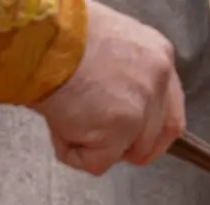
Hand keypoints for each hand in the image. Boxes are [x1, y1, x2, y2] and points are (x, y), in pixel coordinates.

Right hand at [32, 1, 184, 174]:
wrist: (40, 36)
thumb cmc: (61, 35)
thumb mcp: (111, 43)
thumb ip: (127, 74)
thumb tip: (119, 103)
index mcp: (159, 56)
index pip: (170, 110)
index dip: (150, 130)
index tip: (132, 136)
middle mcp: (157, 81)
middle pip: (156, 137)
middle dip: (126, 146)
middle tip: (95, 135)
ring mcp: (141, 109)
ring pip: (126, 153)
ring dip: (96, 147)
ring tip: (69, 116)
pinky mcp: (117, 132)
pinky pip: (96, 163)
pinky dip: (72, 153)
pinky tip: (59, 123)